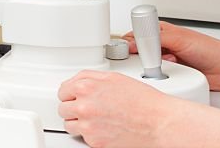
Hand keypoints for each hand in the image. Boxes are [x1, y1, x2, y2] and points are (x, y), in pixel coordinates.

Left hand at [58, 70, 179, 147]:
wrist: (157, 122)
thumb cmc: (142, 100)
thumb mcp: (114, 78)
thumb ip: (90, 77)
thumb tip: (77, 82)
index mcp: (86, 87)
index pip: (62, 91)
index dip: (70, 94)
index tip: (75, 96)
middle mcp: (84, 107)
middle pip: (63, 109)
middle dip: (73, 108)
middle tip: (87, 108)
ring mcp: (88, 126)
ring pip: (69, 125)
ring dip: (78, 122)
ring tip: (94, 119)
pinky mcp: (95, 142)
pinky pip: (83, 138)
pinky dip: (91, 134)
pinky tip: (104, 127)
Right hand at [124, 21, 219, 90]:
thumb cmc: (211, 50)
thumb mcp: (179, 39)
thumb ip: (155, 39)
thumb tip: (135, 41)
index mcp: (163, 31)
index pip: (137, 33)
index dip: (129, 40)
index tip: (127, 48)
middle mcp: (164, 45)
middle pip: (140, 50)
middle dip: (140, 55)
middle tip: (144, 57)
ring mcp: (168, 60)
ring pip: (148, 65)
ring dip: (152, 67)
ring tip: (162, 65)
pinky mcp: (172, 75)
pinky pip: (158, 77)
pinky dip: (161, 77)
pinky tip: (168, 74)